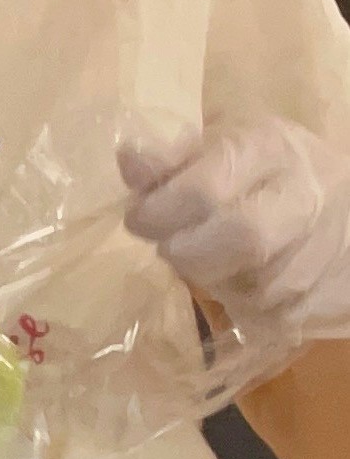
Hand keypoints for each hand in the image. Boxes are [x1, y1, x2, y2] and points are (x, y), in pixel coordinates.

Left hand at [120, 118, 349, 344]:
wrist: (342, 205)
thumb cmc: (266, 170)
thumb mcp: (222, 144)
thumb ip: (172, 157)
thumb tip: (130, 162)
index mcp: (269, 148)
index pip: (205, 188)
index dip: (158, 211)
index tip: (139, 218)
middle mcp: (303, 196)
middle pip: (241, 237)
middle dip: (188, 252)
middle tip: (172, 247)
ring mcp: (323, 247)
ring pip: (256, 286)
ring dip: (215, 280)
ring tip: (211, 258)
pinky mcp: (328, 292)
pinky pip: (272, 314)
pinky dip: (243, 303)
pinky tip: (242, 278)